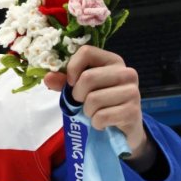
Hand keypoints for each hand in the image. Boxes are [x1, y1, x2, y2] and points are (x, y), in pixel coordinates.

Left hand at [44, 45, 155, 170]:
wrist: (123, 128)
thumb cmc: (101, 103)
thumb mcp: (81, 89)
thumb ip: (64, 82)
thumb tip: (47, 78)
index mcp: (112, 61)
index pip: (86, 52)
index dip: (72, 68)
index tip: (71, 83)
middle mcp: (126, 72)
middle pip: (88, 78)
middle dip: (77, 95)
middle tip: (83, 103)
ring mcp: (132, 92)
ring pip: (93, 99)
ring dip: (87, 112)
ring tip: (95, 113)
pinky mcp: (133, 111)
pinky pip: (102, 116)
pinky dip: (96, 123)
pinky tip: (102, 122)